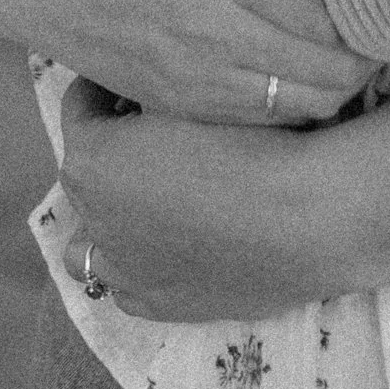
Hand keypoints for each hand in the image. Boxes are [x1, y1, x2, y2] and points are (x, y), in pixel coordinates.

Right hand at [0, 0, 369, 123]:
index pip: (332, 17)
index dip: (378, 3)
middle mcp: (213, 31)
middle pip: (335, 69)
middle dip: (374, 40)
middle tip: (387, 1)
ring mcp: (199, 80)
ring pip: (312, 103)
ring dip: (345, 74)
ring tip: (354, 31)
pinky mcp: (186, 107)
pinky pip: (272, 123)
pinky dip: (304, 98)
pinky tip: (307, 59)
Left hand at [58, 74, 355, 322]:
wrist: (309, 216)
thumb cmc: (256, 142)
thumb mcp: (195, 91)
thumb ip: (154, 91)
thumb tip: (146, 91)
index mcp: (91, 160)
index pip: (80, 106)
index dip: (110, 87)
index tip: (138, 82)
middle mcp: (94, 220)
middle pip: (85, 171)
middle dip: (112, 148)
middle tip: (153, 134)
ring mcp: (124, 272)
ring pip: (86, 248)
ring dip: (106, 220)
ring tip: (148, 202)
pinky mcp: (159, 306)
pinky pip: (127, 285)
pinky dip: (138, 262)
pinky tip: (175, 243)